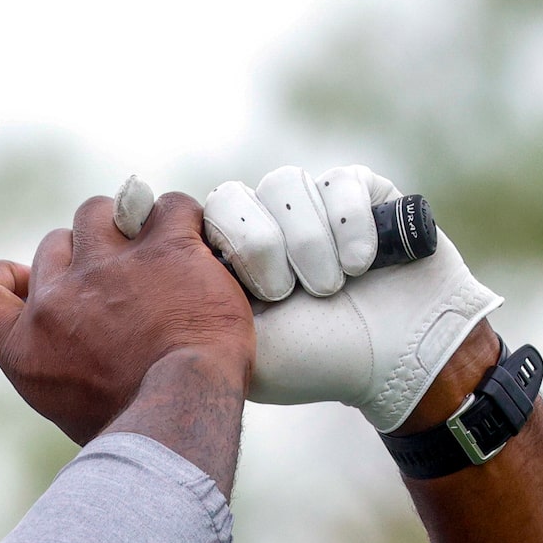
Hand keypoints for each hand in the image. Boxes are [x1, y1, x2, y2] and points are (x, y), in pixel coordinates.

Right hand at [0, 191, 254, 446]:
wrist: (185, 413)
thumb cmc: (138, 421)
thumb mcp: (69, 405)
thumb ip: (58, 361)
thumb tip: (72, 345)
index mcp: (26, 345)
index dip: (0, 276)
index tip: (28, 281)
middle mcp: (57, 299)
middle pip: (53, 243)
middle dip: (84, 256)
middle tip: (125, 287)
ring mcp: (108, 267)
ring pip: (99, 212)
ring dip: (125, 226)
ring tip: (160, 259)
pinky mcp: (165, 248)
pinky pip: (170, 207)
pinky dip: (184, 221)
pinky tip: (198, 249)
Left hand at [205, 164, 502, 429]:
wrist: (398, 361)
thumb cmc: (311, 361)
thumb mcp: (233, 345)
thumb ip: (188, 303)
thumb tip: (145, 238)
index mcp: (224, 257)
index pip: (194, 215)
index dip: (223, 243)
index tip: (254, 290)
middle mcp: (263, 223)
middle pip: (232, 195)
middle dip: (262, 248)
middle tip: (286, 294)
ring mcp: (310, 205)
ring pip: (286, 183)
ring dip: (308, 241)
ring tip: (331, 287)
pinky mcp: (361, 192)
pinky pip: (341, 181)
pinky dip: (351, 224)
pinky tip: (362, 263)